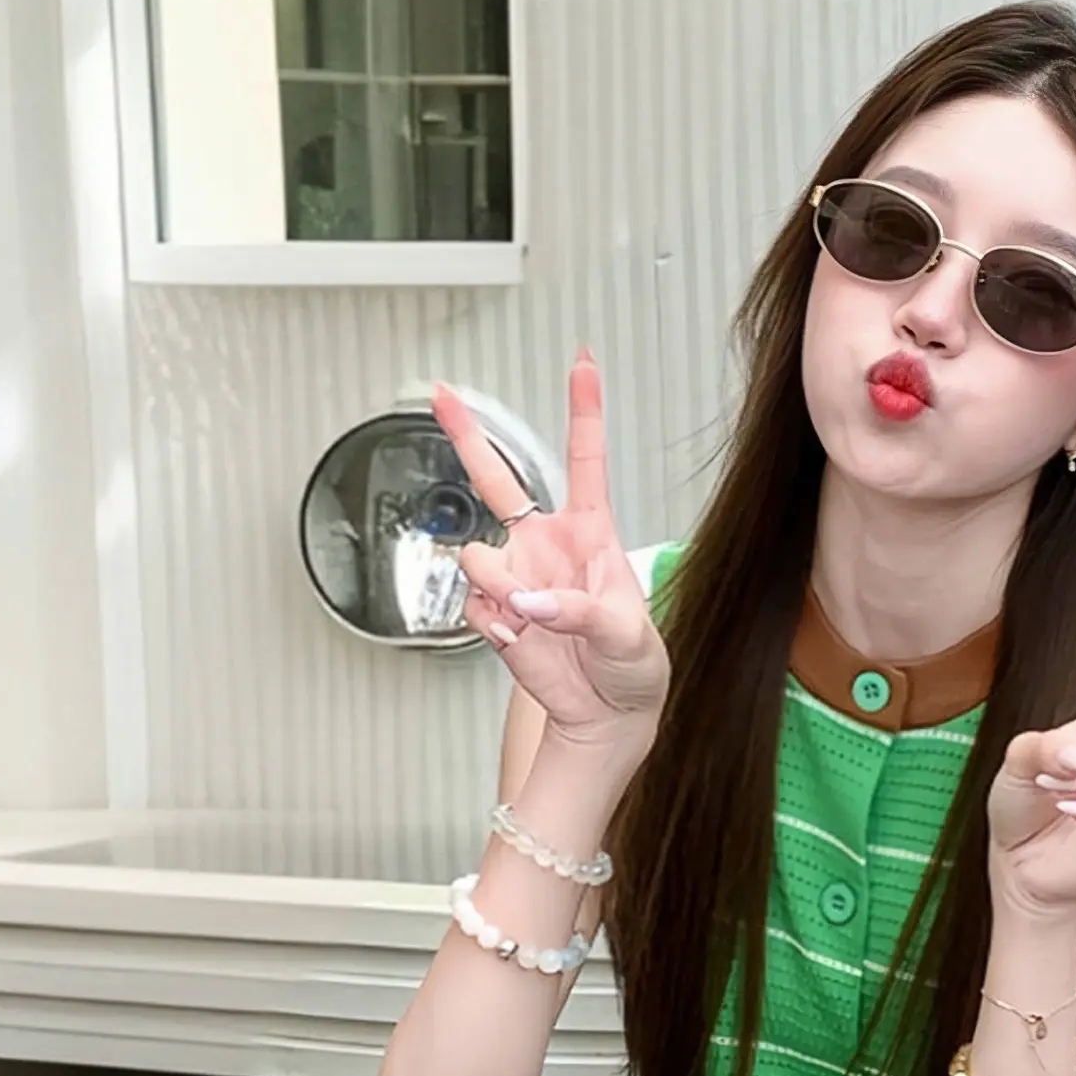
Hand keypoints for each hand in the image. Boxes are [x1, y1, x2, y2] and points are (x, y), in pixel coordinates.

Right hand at [436, 356, 670, 752]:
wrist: (607, 712)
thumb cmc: (634, 664)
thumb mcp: (627, 634)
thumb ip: (579, 611)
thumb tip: (527, 602)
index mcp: (591, 533)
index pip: (585, 460)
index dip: (583, 410)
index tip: (582, 363)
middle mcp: (546, 545)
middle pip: (497, 479)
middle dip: (467, 435)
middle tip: (441, 393)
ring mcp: (517, 576)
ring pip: (478, 557)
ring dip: (500, 587)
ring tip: (532, 618)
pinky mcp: (496, 612)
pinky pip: (476, 606)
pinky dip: (495, 626)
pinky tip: (521, 640)